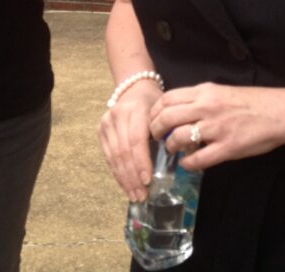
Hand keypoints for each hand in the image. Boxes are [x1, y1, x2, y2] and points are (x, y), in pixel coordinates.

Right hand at [98, 81, 163, 202]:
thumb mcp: (165, 113)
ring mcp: (106, 122)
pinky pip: (108, 156)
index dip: (141, 162)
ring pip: (114, 156)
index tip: (148, 181)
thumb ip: (171, 133)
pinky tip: (126, 185)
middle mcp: (117, 115)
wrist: (135, 89)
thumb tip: (183, 157)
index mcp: (136, 109)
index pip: (136, 140)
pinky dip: (118, 173)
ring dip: (124, 179)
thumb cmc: (156, 105)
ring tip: (135, 195)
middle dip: (133, 176)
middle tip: (142, 195)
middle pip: (124, 151)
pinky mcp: (101, 130)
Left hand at [149, 83, 284, 170]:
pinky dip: (188, 163)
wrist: (280, 113)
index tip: (153, 120)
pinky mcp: (227, 148)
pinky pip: (198, 158)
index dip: (154, 111)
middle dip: (156, 130)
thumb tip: (178, 110)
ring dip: (170, 146)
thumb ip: (200, 99)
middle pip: (166, 118)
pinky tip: (188, 163)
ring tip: (173, 149)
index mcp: (205, 92)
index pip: (167, 99)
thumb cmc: (252, 102)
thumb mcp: (221, 92)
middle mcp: (206, 107)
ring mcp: (216, 128)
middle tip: (157, 137)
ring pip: (178, 138)